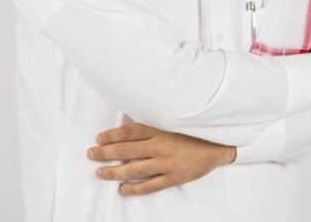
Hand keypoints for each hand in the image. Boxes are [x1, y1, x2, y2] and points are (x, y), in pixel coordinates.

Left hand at [87, 122, 235, 195]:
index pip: (131, 131)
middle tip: (91, 154)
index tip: (98, 138)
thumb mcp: (174, 121)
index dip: (113, 134)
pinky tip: (123, 189)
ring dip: (115, 171)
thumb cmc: (195, 131)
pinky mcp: (174, 177)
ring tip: (100, 172)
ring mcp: (167, 163)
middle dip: (107, 152)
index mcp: (162, 128)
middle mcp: (162, 145)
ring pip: (135, 169)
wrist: (219, 145)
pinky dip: (136, 189)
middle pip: (128, 149)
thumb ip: (155, 124)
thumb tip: (131, 126)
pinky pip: (151, 186)